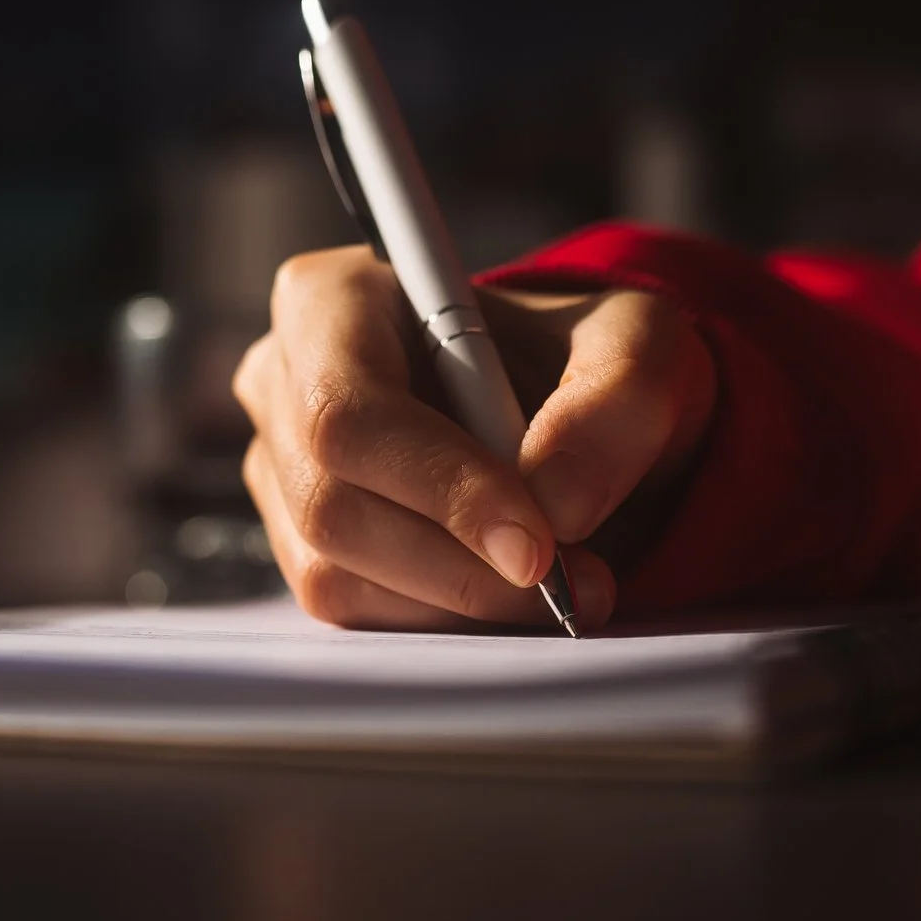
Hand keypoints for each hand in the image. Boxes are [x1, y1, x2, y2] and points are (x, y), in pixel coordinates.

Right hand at [233, 246, 715, 630]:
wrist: (571, 418)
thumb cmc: (585, 359)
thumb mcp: (639, 347)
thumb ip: (614, 403)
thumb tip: (555, 502)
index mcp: (331, 300)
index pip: (349, 412)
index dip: (439, 486)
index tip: (537, 542)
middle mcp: (284, 383)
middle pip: (333, 505)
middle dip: (461, 565)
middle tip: (572, 583)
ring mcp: (281, 471)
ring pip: (336, 572)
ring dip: (461, 601)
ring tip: (565, 585)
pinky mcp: (304, 545)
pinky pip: (353, 610)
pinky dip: (444, 620)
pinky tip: (510, 591)